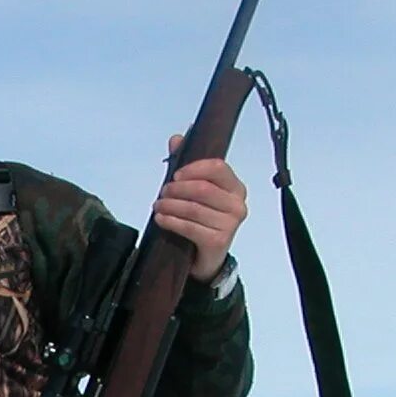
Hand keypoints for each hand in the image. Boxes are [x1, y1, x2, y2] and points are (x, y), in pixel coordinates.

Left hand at [153, 136, 247, 282]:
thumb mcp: (192, 191)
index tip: (175, 175)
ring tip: (158, 206)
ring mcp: (230, 224)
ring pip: (193, 208)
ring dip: (170, 205)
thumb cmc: (201, 220)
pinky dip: (172, 221)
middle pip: (203, 188)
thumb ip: (185, 164)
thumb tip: (176, 139)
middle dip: (177, 189)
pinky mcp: (218, 241)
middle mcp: (237, 204)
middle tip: (162, 193)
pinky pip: (190, 227)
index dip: (193, 168)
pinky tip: (161, 218)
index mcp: (235, 187)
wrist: (206, 257)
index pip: (217, 168)